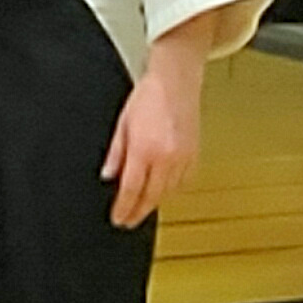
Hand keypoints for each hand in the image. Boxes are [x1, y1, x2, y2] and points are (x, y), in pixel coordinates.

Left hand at [102, 49, 206, 229]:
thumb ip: (115, 154)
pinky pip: (183, 183)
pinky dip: (172, 191)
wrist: (175, 81)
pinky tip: (163, 190)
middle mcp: (165, 157)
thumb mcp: (122, 124)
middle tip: (128, 220)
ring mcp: (182, 158)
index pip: (131, 190)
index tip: (118, 219)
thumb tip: (107, 175)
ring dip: (155, 202)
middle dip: (138, 212)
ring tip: (143, 206)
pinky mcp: (194, 156)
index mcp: (144, 149)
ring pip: (168, 193)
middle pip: (151, 197)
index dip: (124, 208)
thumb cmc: (148, 96)